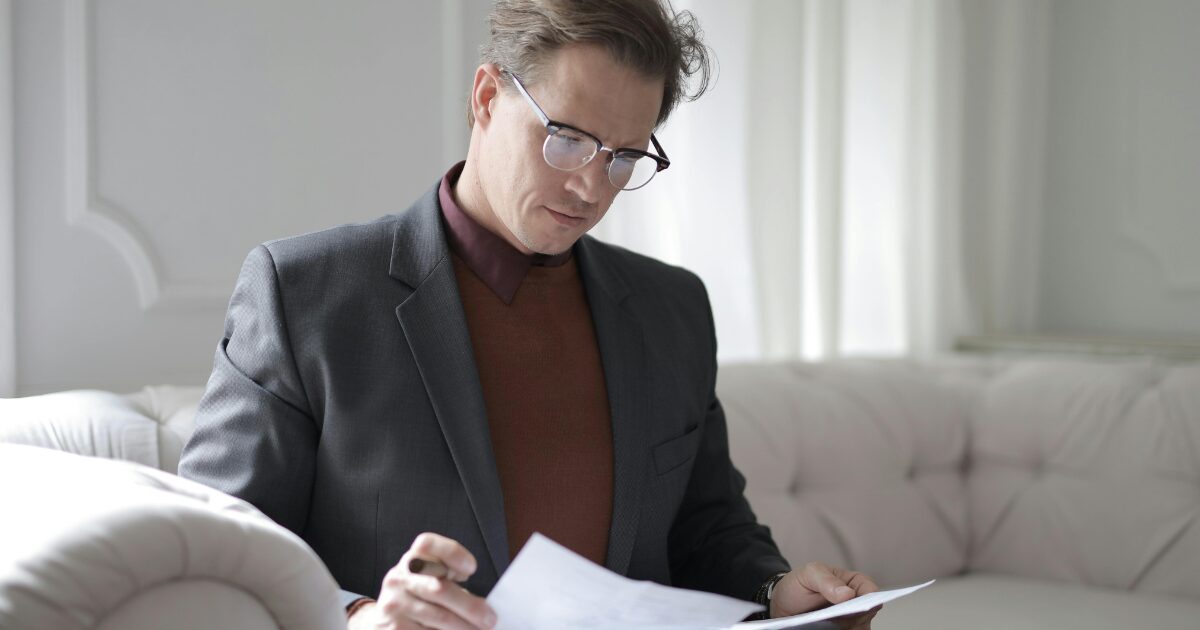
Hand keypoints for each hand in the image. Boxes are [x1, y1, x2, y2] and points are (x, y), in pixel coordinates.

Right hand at [349, 532, 496, 629]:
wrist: (384, 620)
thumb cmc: (419, 596)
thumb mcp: (430, 579)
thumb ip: (450, 580)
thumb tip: (484, 603)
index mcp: (412, 559)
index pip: (426, 544)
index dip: (450, 553)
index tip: (471, 568)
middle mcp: (399, 578)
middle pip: (439, 588)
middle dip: (469, 606)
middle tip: (489, 618)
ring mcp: (394, 604)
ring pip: (439, 616)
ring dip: (464, 626)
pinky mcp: (394, 628)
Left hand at [769, 562, 880, 628]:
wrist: (784, 604)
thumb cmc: (800, 584)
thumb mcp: (809, 574)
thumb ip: (827, 580)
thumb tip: (848, 594)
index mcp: (854, 583)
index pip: (870, 590)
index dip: (869, 599)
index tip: (858, 606)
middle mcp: (856, 603)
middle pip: (867, 614)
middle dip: (856, 618)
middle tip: (838, 619)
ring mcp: (850, 621)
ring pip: (859, 628)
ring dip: (848, 628)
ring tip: (831, 626)